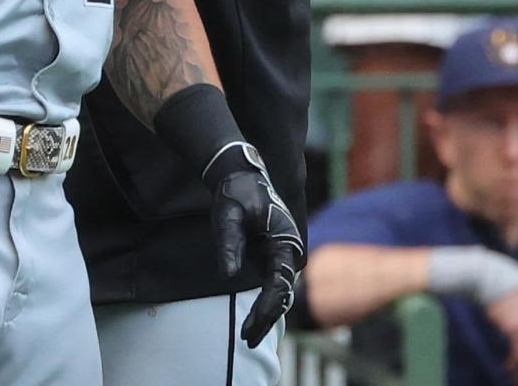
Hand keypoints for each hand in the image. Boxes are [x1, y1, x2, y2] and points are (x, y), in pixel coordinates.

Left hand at [209, 147, 303, 345]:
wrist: (240, 176)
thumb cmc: (235, 194)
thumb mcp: (228, 216)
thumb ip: (229, 244)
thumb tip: (228, 275)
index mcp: (286, 241)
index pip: (280, 283)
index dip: (266, 307)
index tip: (251, 325)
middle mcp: (290, 251)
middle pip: (283, 293)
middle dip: (266, 318)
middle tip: (247, 340)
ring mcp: (282, 255)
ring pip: (279, 293)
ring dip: (266, 314)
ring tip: (248, 337)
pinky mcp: (273, 257)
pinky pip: (272, 286)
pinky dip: (265, 304)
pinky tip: (253, 322)